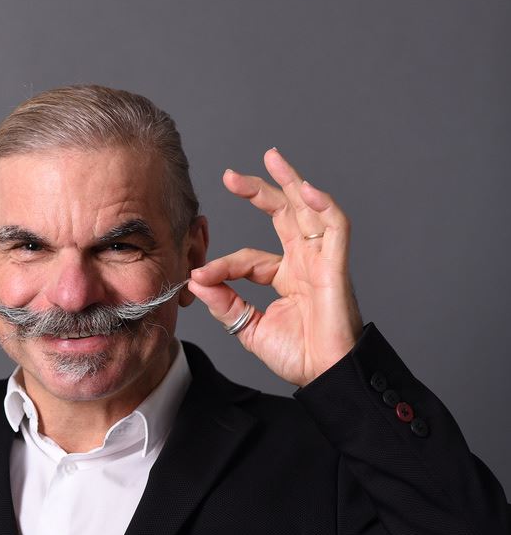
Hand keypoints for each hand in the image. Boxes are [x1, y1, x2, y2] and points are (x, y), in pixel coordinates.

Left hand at [188, 148, 363, 386]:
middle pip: (284, 215)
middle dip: (260, 190)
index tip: (200, 275)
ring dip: (291, 183)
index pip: (250, 258)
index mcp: (287, 277)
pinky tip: (304, 190)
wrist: (324, 376)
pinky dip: (323, 206)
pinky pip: (335, 228)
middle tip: (230, 175)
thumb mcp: (248, 327)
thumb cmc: (298, 356)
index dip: (224, 263)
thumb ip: (224, 303)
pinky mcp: (337, 267)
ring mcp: (323, 262)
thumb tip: (197, 281)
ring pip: (310, 210)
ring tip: (273, 159)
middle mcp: (306, 263)